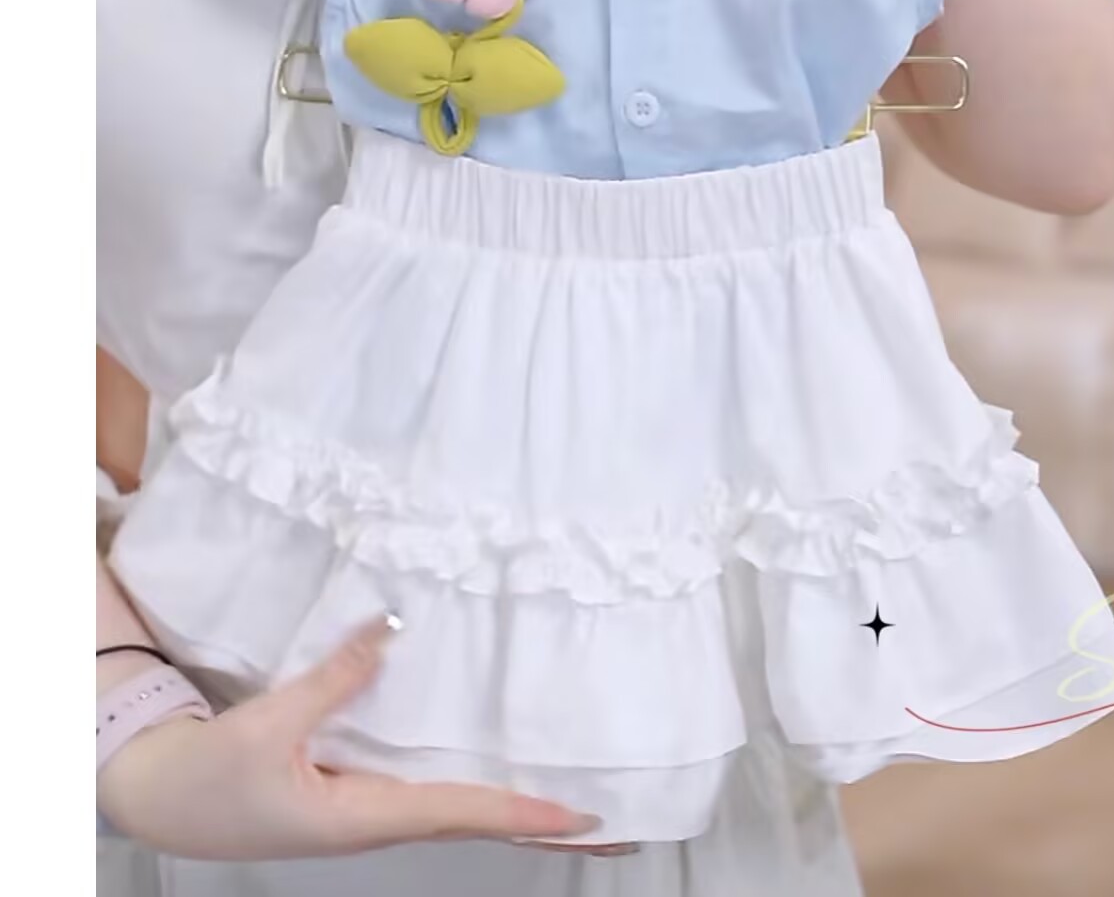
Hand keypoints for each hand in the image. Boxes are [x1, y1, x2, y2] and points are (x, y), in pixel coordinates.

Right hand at [97, 619, 605, 859]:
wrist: (157, 800)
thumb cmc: (207, 779)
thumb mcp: (267, 726)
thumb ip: (333, 679)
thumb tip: (395, 629)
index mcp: (361, 819)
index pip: (462, 814)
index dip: (524, 814)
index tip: (583, 818)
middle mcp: (377, 820)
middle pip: (476, 822)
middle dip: (540, 827)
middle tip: (611, 830)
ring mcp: (368, 809)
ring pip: (457, 810)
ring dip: (514, 808)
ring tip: (573, 808)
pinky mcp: (354, 791)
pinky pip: (430, 791)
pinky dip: (475, 791)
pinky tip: (499, 776)